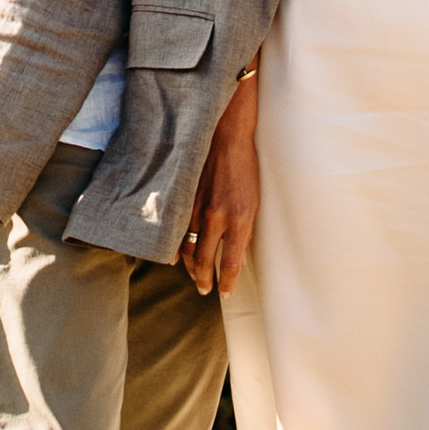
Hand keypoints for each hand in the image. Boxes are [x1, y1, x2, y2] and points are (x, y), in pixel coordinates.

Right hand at [182, 71, 259, 295]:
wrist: (227, 136)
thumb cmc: (245, 168)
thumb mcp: (254, 201)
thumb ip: (244, 229)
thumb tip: (238, 253)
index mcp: (240, 219)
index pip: (232, 262)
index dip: (227, 282)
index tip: (226, 292)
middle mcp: (217, 217)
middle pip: (204, 260)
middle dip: (204, 279)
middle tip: (204, 289)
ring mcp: (197, 208)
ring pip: (187, 247)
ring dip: (190, 266)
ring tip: (193, 275)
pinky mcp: (185, 198)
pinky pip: (176, 230)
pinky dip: (175, 245)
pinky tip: (174, 256)